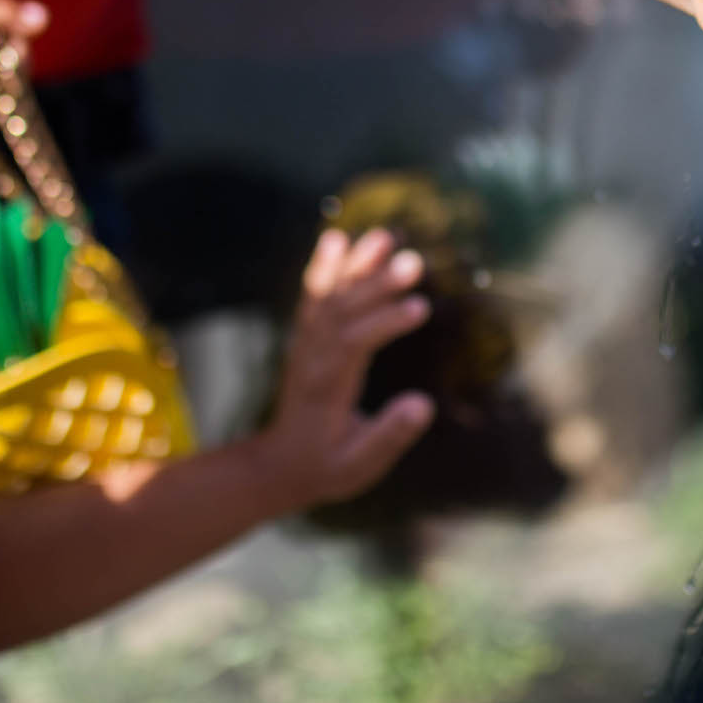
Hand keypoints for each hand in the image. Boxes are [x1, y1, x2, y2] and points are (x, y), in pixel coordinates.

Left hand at [254, 228, 435, 509]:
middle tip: (413, 261)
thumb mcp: (360, 465)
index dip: (384, 323)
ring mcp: (307, 345)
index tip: (420, 308)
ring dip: (355, 266)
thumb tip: (422, 404)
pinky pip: (313, 296)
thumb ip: (389, 435)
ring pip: (330, 297)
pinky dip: (324, 266)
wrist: (279, 464)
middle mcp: (314, 358)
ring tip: (384, 235)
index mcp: (328, 386)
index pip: (354, 345)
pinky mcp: (307, 339)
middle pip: (343, 311)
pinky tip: (337, 238)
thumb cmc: (326, 467)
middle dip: (377, 285)